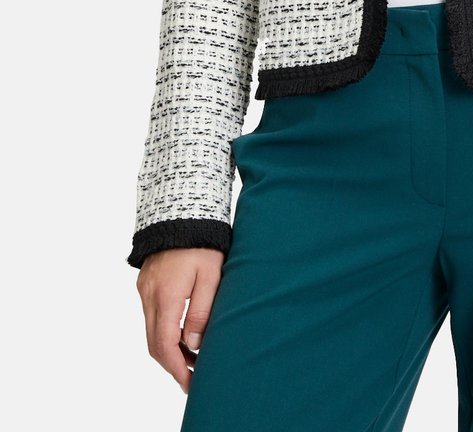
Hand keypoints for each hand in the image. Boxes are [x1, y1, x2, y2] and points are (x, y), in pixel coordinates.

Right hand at [136, 247, 224, 393]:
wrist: (182, 208)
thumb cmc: (202, 242)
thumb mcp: (211, 277)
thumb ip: (200, 313)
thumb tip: (193, 345)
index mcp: (166, 297)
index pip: (165, 346)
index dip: (177, 369)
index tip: (189, 383)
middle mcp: (149, 296)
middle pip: (154, 343)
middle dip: (172, 363)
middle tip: (192, 375)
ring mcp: (145, 288)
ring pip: (151, 330)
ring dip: (168, 347)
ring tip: (192, 356)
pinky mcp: (146, 282)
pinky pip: (150, 315)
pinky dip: (163, 330)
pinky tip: (180, 332)